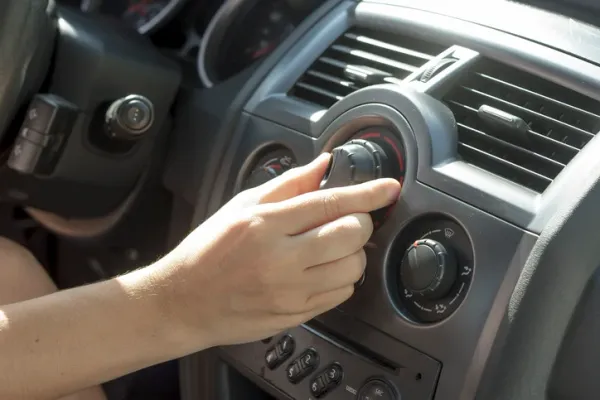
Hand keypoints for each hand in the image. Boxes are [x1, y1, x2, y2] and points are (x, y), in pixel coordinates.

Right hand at [157, 153, 400, 351]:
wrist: (184, 301)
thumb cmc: (208, 251)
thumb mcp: (241, 206)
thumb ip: (287, 184)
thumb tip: (323, 165)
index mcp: (266, 224)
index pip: (330, 203)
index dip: (367, 193)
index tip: (388, 188)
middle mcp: (281, 259)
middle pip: (351, 235)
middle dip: (360, 223)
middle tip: (347, 220)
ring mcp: (291, 291)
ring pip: (353, 268)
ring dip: (352, 253)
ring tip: (330, 248)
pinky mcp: (296, 314)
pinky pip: (341, 294)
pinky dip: (342, 278)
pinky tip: (320, 270)